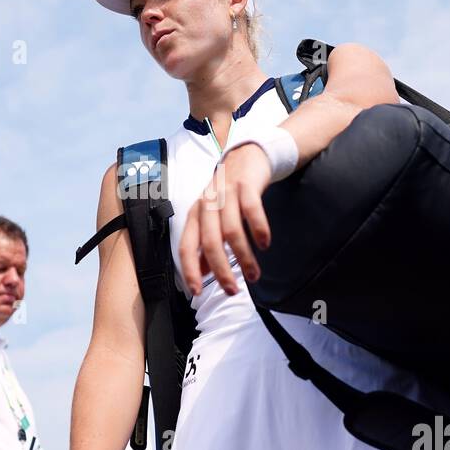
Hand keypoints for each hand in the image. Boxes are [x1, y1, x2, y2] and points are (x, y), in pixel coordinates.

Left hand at [179, 143, 273, 296]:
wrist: (246, 158)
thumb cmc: (227, 195)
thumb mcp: (212, 218)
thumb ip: (206, 245)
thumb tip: (203, 274)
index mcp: (195, 215)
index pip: (186, 246)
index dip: (189, 270)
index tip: (196, 292)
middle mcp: (207, 205)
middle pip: (209, 242)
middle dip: (220, 270)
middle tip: (233, 290)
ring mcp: (226, 194)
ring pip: (231, 230)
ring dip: (243, 257)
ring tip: (254, 275)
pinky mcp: (246, 186)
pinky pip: (251, 210)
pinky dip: (258, 229)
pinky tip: (264, 244)